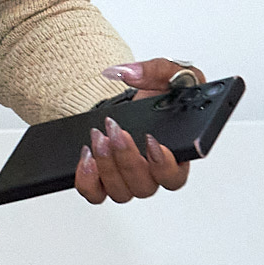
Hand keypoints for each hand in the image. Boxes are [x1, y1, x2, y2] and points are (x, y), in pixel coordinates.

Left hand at [73, 58, 197, 203]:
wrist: (130, 98)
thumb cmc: (158, 92)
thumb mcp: (168, 73)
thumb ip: (156, 70)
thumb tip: (130, 74)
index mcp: (177, 154)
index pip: (175, 177)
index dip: (165, 167)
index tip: (151, 142)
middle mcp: (153, 173)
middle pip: (144, 186)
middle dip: (127, 158)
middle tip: (116, 131)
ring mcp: (128, 178)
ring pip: (120, 192)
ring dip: (107, 167)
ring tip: (98, 138)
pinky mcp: (105, 178)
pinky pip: (95, 194)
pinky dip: (87, 181)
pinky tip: (86, 157)